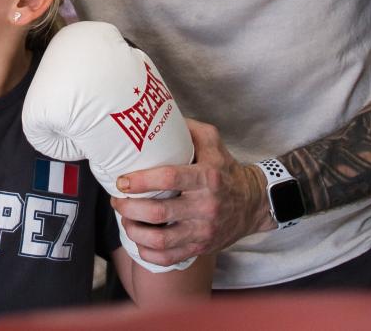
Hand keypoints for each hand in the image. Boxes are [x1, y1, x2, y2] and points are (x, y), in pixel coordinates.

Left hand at [111, 118, 273, 265]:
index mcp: (207, 178)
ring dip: (133, 231)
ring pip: (160, 240)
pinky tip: (138, 240)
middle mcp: (205, 207)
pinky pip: (168, 258)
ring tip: (124, 219)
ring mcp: (203, 231)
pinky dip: (147, 252)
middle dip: (129, 208)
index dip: (140, 180)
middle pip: (158, 213)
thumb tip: (155, 113)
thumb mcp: (212, 141)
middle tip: (116, 200)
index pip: (169, 178)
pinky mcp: (201, 248)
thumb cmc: (225, 169)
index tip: (121, 180)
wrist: (254, 203)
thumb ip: (186, 128)